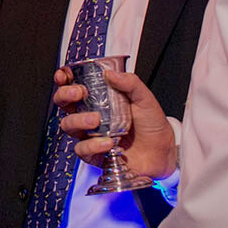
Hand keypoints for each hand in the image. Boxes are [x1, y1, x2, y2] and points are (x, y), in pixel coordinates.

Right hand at [54, 66, 176, 177]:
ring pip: (68, 125)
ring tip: (96, 120)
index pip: (73, 85)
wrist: (164, 153)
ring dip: (79, 120)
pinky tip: (108, 143)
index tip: (65, 75)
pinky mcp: (94, 154)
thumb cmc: (153, 126)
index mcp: (99, 99)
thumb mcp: (145, 98)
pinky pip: (82, 149)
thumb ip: (130, 83)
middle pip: (63, 103)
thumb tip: (110, 73)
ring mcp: (90, 134)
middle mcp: (91, 115)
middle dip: (65, 95)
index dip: (64, 79)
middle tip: (79, 93)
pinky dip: (93, 145)